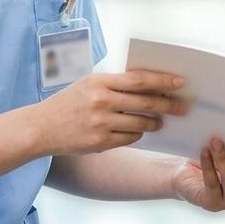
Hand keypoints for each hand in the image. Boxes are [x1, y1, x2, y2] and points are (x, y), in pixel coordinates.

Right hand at [34, 71, 186, 154]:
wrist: (41, 128)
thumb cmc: (70, 102)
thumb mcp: (89, 83)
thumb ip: (116, 83)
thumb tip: (151, 83)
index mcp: (100, 82)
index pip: (139, 80)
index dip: (162, 80)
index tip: (180, 82)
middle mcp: (101, 102)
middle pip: (145, 103)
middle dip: (169, 105)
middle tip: (183, 107)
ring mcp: (100, 124)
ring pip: (140, 123)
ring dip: (155, 123)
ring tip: (161, 121)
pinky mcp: (99, 143)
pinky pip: (130, 138)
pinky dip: (138, 134)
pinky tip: (139, 130)